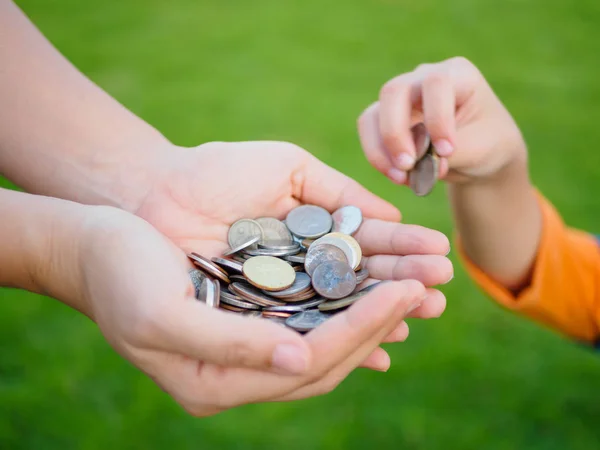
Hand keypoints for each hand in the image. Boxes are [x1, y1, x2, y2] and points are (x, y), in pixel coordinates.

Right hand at [77, 206, 434, 416]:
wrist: (94, 246)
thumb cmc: (118, 276)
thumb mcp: (161, 315)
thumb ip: (228, 347)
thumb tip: (299, 362)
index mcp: (219, 383)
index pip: (310, 364)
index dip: (362, 330)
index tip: (405, 295)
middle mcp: (242, 371)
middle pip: (331, 353)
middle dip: (384, 320)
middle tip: (431, 288)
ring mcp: (250, 343)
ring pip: (328, 332)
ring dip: (375, 309)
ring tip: (421, 284)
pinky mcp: (253, 313)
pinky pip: (311, 314)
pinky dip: (346, 302)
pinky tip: (378, 292)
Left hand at [134, 140, 451, 332]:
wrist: (157, 190)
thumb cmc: (217, 171)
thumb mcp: (287, 167)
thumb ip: (338, 191)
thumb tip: (392, 217)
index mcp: (313, 232)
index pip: (366, 244)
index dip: (402, 251)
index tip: (440, 255)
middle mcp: (303, 268)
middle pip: (360, 282)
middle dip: (403, 285)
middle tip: (443, 292)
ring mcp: (281, 296)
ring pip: (339, 311)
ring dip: (382, 315)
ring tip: (421, 315)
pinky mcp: (255, 320)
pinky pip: (301, 334)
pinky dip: (337, 343)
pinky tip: (375, 354)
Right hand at [357, 57, 527, 184]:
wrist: (478, 154)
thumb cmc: (486, 144)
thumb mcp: (480, 148)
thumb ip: (448, 152)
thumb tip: (416, 163)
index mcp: (458, 74)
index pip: (437, 83)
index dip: (437, 117)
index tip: (446, 151)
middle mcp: (423, 78)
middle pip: (394, 92)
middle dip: (396, 132)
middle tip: (408, 165)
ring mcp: (400, 98)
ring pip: (373, 115)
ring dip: (381, 149)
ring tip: (400, 177)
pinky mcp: (384, 118)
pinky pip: (368, 133)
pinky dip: (378, 157)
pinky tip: (398, 176)